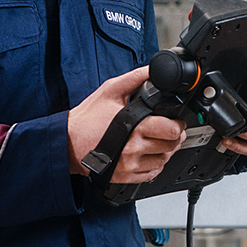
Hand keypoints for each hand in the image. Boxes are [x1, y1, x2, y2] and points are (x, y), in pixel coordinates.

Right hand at [67, 67, 186, 181]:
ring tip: (159, 140)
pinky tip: (148, 154)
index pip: (171, 130)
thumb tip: (153, 70)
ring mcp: (131, 165)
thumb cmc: (87, 118)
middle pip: (172, 146)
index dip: (178, 123)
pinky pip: (152, 174)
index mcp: (135, 127)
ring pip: (164, 161)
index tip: (175, 119)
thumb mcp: (110, 90)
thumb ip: (135, 78)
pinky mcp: (126, 176)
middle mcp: (134, 149)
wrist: (68, 142)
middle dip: (174, 136)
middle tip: (169, 129)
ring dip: (166, 150)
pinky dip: (155, 164)